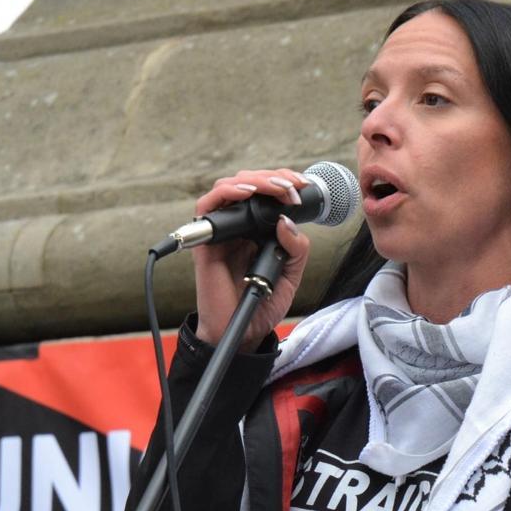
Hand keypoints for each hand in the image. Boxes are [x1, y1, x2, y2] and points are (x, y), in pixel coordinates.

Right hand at [192, 168, 311, 350]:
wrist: (244, 332)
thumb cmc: (262, 304)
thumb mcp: (290, 275)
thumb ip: (295, 250)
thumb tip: (286, 221)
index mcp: (256, 230)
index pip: (265, 194)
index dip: (283, 182)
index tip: (303, 186)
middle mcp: (237, 226)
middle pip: (249, 184)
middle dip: (274, 178)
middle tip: (295, 187)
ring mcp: (221, 232)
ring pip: (230, 187)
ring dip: (256, 181)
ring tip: (279, 188)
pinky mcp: (206, 241)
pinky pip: (208, 205)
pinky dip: (228, 192)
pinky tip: (249, 193)